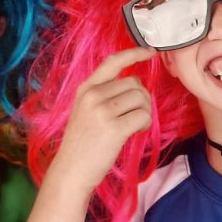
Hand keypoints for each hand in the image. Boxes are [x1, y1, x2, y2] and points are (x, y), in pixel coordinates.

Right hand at [52, 46, 154, 194]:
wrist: (71, 170)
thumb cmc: (82, 142)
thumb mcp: (85, 110)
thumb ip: (104, 94)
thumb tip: (136, 85)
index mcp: (86, 88)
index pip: (113, 62)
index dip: (134, 53)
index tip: (150, 52)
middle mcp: (93, 95)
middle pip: (135, 84)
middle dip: (142, 98)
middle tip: (135, 115)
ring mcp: (103, 111)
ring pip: (142, 99)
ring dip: (145, 112)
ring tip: (133, 125)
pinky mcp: (114, 129)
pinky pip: (144, 116)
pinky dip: (145, 123)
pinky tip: (135, 131)